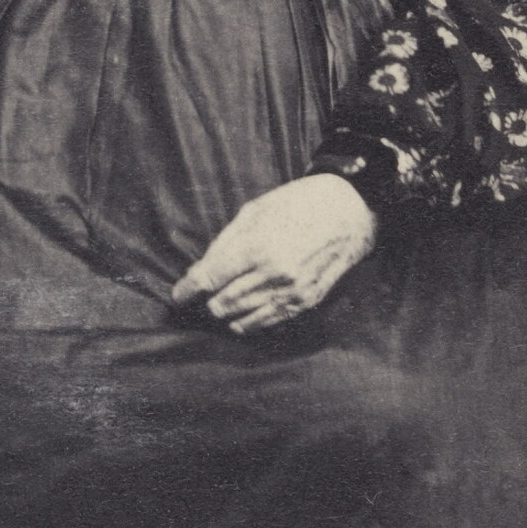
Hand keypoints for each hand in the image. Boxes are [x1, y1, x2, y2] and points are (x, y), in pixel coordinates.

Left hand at [172, 174, 377, 335]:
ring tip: (220, 301)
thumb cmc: (297, 203)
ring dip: (225, 312)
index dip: (186, 291)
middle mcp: (274, 275)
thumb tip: (198, 273)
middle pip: (221, 304)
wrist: (348, 210)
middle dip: (206, 300)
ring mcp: (291, 293)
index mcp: (257, 247)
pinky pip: (265, 324)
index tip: (178, 295)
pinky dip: (247, 322)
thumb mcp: (254, 211)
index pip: (208, 280)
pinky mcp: (305, 303)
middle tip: (204, 291)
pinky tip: (241, 312)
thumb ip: (223, 244)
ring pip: (240, 320)